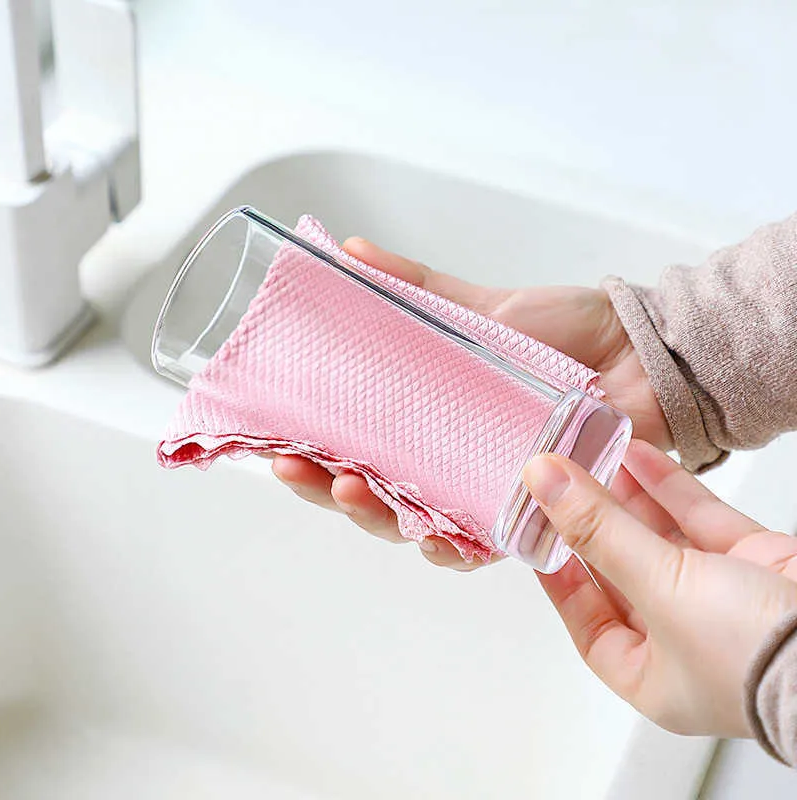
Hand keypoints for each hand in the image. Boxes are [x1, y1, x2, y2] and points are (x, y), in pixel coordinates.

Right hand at [273, 238, 667, 569]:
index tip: (275, 445)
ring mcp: (483, 491)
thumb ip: (416, 290)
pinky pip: (484, 543)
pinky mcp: (526, 512)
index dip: (312, 453)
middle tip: (297, 470)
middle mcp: (447, 465)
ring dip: (378, 519)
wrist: (641, 353)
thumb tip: (350, 252)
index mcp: (426, 422)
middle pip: (373, 495)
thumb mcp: (481, 308)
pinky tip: (433, 539)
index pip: (356, 448)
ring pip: (416, 527)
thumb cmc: (563, 335)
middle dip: (328, 490)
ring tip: (352, 492)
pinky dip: (455, 547)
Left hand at [527, 439, 796, 735]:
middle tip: (559, 481)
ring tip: (589, 455)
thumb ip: (598, 531)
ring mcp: (721, 600)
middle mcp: (684, 640)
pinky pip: (699, 520)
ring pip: (659, 539)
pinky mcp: (753, 562)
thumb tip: (541, 481)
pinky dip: (668, 488)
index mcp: (653, 676)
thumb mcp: (658, 588)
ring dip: (625, 497)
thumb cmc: (756, 655)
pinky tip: (636, 454)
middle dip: (590, 523)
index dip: (559, 578)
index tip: (535, 532)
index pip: (588, 623)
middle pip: (621, 571)